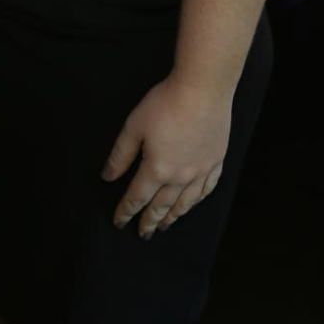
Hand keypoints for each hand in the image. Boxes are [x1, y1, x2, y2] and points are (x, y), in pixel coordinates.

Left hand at [101, 75, 231, 237]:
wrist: (202, 90)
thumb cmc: (165, 104)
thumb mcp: (133, 126)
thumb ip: (120, 155)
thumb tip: (108, 177)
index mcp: (156, 169)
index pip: (137, 197)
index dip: (126, 211)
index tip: (119, 222)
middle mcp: (180, 177)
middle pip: (161, 206)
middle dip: (150, 221)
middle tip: (143, 233)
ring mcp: (201, 171)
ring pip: (185, 203)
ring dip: (173, 216)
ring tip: (165, 225)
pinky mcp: (216, 161)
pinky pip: (206, 189)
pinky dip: (197, 201)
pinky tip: (192, 203)